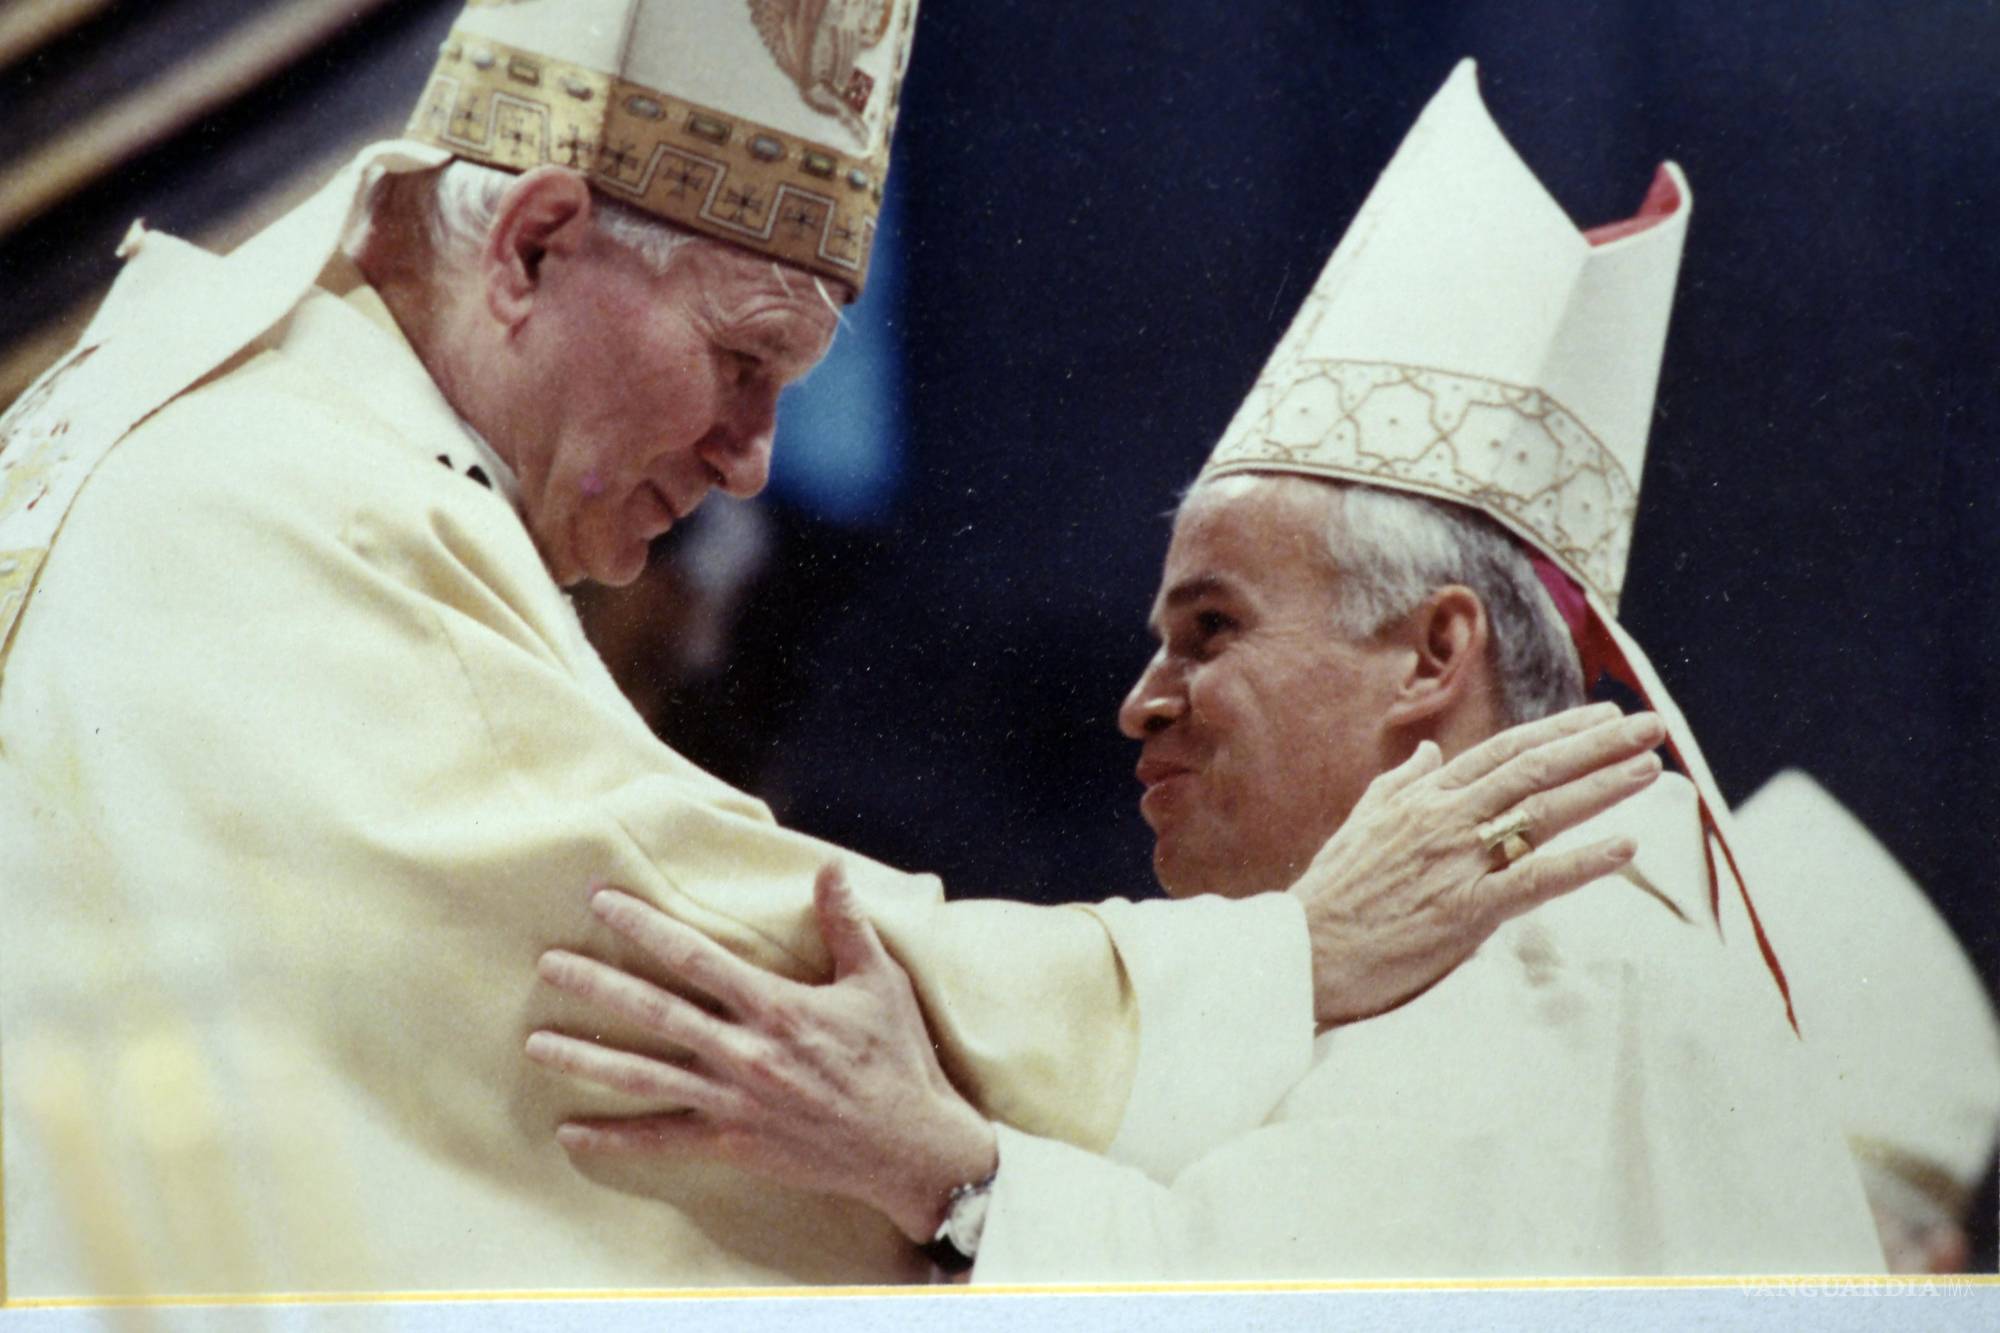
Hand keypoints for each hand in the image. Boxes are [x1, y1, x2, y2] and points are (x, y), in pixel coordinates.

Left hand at [525, 864, 997, 1243]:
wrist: (909, 1147)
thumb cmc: (897, 1058)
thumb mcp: (879, 981)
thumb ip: (846, 923)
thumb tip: (830, 866)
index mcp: (776, 1007)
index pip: (695, 958)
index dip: (646, 927)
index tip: (603, 903)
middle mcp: (745, 1053)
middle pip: (655, 1012)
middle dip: (597, 986)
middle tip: (548, 965)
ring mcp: (733, 1102)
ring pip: (645, 1077)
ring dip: (587, 1060)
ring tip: (536, 1045)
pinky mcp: (733, 1143)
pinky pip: (663, 1141)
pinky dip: (615, 1140)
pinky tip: (571, 1135)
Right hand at [1295, 702, 1665, 1025]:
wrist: (1302, 953)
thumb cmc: (1331, 891)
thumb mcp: (1361, 823)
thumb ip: (1399, 784)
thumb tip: (1428, 753)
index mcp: (1423, 797)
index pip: (1504, 751)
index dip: (1559, 731)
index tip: (1604, 715)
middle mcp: (1445, 819)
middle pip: (1534, 770)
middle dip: (1597, 746)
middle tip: (1650, 726)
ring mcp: (1456, 863)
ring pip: (1541, 813)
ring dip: (1601, 788)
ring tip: (1650, 769)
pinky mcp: (1464, 911)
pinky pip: (1534, 881)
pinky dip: (1582, 863)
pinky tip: (1624, 848)